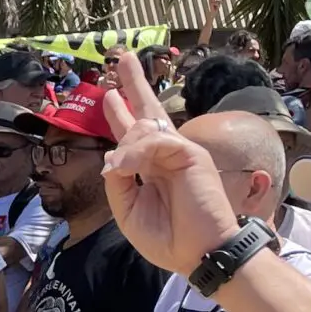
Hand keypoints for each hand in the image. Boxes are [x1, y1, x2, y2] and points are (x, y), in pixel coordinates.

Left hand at [98, 49, 242, 276]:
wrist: (199, 254)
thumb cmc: (168, 238)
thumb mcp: (128, 210)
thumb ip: (118, 182)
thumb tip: (112, 157)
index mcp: (154, 168)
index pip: (135, 135)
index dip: (121, 115)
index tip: (110, 95)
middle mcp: (168, 156)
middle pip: (149, 112)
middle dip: (134, 84)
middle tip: (124, 57)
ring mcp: (182, 152)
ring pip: (143, 128)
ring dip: (124, 140)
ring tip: (120, 163)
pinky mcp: (192, 154)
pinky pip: (156, 142)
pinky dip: (135, 153)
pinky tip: (124, 167)